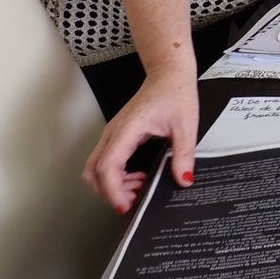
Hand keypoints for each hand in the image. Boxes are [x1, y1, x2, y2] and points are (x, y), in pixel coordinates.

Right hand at [82, 66, 197, 213]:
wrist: (169, 73)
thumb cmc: (175, 92)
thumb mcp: (186, 126)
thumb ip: (183, 155)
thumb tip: (183, 180)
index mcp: (127, 129)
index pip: (108, 166)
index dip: (113, 190)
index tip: (126, 205)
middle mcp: (113, 133)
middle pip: (93, 171)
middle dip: (108, 192)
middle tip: (132, 202)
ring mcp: (112, 134)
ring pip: (96, 168)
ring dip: (111, 184)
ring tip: (137, 189)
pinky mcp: (117, 135)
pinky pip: (106, 161)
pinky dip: (115, 175)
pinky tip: (136, 177)